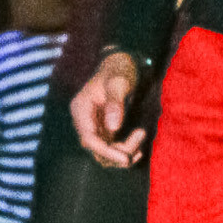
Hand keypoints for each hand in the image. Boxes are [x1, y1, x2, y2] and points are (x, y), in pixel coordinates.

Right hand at [71, 52, 145, 166]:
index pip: (88, 139)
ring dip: (123, 152)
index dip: (106, 151)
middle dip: (118, 152)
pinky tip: (139, 149)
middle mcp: (84, 120)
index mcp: (81, 108)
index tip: (125, 158)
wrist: (123, 64)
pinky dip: (124, 151)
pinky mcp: (103, 129)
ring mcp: (93, 126)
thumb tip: (113, 127)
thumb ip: (115, 103)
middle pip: (96, 149)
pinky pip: (111, 148)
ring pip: (104, 153)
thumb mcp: (119, 82)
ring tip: (141, 135)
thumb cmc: (120, 69)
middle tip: (141, 139)